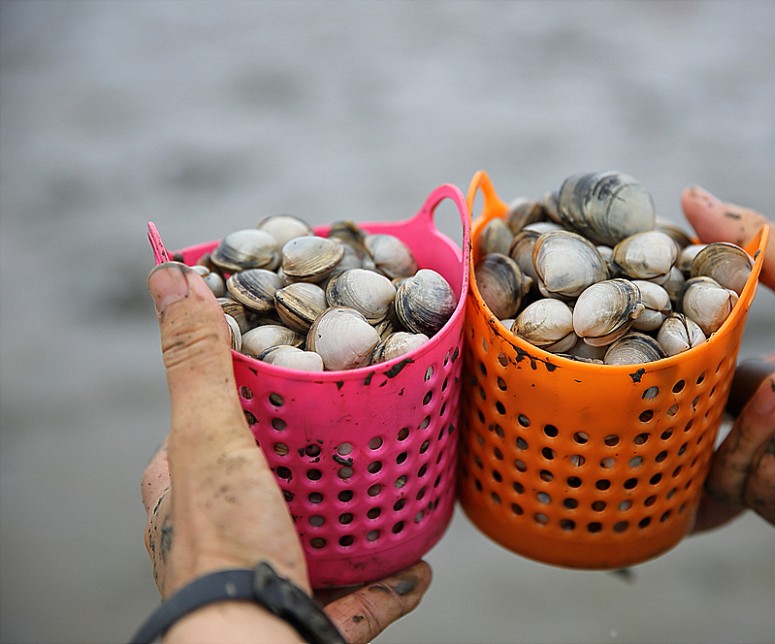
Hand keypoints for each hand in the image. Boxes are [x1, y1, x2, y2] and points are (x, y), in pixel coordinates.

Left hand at [141, 262, 429, 641]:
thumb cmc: (226, 544)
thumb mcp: (209, 437)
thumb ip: (197, 360)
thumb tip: (169, 277)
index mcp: (188, 493)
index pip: (212, 427)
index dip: (247, 396)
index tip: (292, 372)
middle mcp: (224, 537)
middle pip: (275, 483)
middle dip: (316, 462)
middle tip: (362, 429)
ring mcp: (272, 580)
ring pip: (321, 538)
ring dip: (359, 519)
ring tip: (398, 485)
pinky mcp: (316, 619)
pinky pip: (362, 595)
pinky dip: (390, 580)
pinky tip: (417, 564)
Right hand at [682, 186, 774, 546]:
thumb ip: (753, 243)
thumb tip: (690, 193)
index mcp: (764, 388)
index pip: (699, 386)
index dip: (677, 371)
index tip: (661, 340)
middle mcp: (766, 435)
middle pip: (697, 436)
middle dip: (699, 410)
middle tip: (712, 377)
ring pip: (719, 472)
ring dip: (746, 434)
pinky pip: (756, 497)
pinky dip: (769, 463)